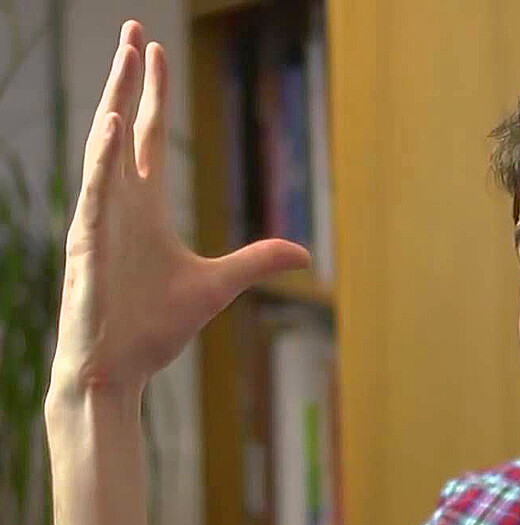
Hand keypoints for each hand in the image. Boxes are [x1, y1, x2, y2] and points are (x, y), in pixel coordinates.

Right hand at [50, 20, 308, 399]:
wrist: (118, 369)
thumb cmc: (154, 328)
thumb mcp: (218, 286)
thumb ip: (257, 261)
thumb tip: (303, 253)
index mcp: (144, 208)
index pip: (147, 137)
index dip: (151, 94)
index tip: (153, 52)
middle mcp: (118, 204)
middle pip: (124, 125)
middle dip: (129, 77)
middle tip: (131, 29)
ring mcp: (100, 219)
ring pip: (106, 146)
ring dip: (116, 99)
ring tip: (125, 56)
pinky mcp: (90, 242)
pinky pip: (95, 191)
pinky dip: (104, 157)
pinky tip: (113, 121)